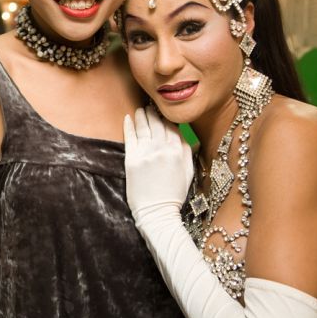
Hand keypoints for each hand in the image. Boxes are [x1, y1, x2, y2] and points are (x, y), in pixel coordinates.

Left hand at [123, 107, 193, 226]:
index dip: (167, 118)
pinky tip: (128, 118)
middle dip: (154, 112)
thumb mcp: (188, 173)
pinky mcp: (131, 159)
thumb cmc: (173, 195)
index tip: (164, 112)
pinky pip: (130, 137)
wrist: (157, 212)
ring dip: (142, 115)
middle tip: (150, 105)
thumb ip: (187, 152)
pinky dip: (129, 125)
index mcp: (178, 152)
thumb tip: (185, 136)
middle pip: (157, 124)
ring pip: (144, 127)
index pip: (172, 127)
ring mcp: (145, 153)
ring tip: (140, 109)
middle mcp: (162, 149)